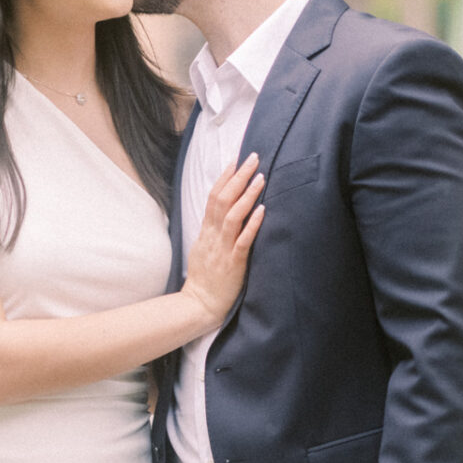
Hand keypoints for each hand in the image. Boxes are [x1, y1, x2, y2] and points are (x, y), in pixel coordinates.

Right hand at [179, 153, 264, 328]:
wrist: (199, 304)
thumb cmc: (204, 278)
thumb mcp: (203, 249)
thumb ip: (212, 230)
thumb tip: (221, 213)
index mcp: (206, 232)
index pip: (214, 197)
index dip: (225, 177)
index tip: (236, 160)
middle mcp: (213, 236)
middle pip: (223, 199)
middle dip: (238, 176)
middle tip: (253, 157)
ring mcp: (222, 249)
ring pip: (233, 216)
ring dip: (247, 195)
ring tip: (261, 177)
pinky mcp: (233, 264)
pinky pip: (243, 241)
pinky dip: (252, 224)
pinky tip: (262, 211)